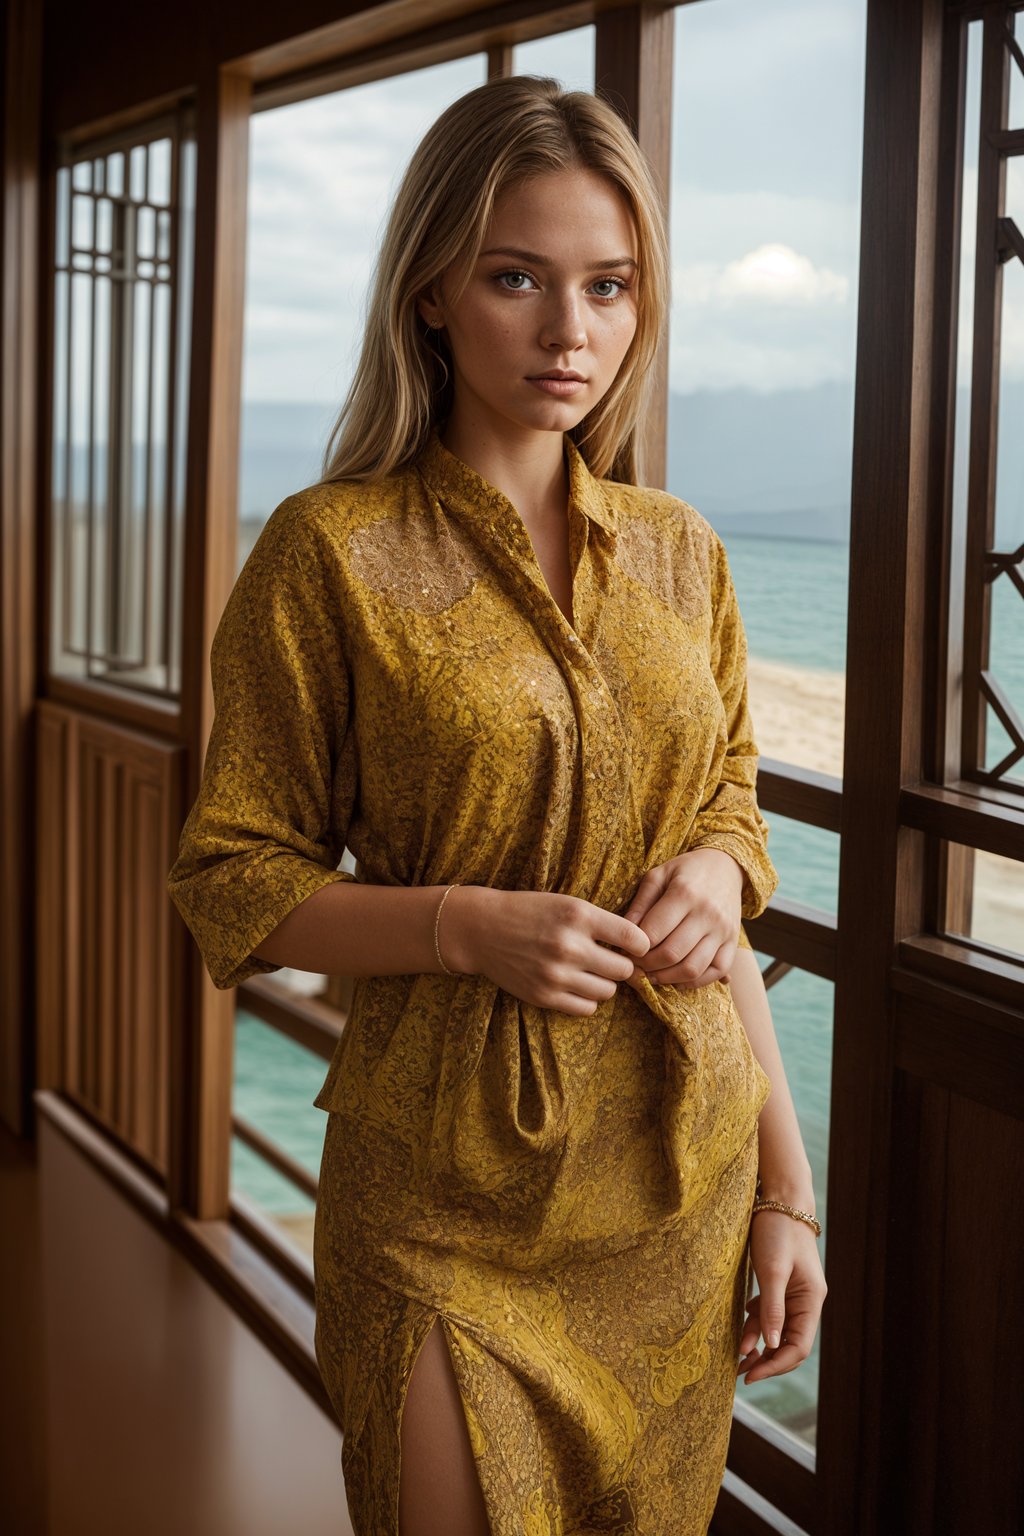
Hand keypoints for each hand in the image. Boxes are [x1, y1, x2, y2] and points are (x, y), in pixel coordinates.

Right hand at [446, 887, 651, 1015]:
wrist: (482, 929)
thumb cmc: (530, 912)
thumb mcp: (567, 903)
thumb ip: (602, 923)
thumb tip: (640, 949)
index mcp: (579, 915)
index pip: (634, 938)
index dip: (640, 945)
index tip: (634, 946)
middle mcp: (569, 945)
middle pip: (624, 970)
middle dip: (621, 966)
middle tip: (609, 960)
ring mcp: (556, 974)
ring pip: (607, 991)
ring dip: (604, 983)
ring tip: (589, 971)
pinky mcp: (544, 996)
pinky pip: (587, 1008)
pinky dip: (587, 999)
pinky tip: (576, 984)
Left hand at [620, 848, 745, 991]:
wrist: (725, 866)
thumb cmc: (685, 871)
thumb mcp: (658, 875)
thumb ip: (640, 903)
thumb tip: (623, 932)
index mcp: (685, 894)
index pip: (653, 933)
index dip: (634, 947)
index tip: (624, 950)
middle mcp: (707, 914)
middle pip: (671, 954)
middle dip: (646, 965)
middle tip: (635, 965)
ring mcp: (723, 930)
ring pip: (692, 968)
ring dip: (666, 978)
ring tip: (651, 974)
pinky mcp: (733, 942)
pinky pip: (716, 972)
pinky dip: (694, 982)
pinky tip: (676, 977)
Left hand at [736, 1211, 827, 1383]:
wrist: (780, 1199)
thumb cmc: (778, 1231)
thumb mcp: (772, 1269)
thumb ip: (772, 1307)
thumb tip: (769, 1345)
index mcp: (810, 1301)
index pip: (797, 1346)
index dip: (775, 1365)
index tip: (751, 1375)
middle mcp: (806, 1302)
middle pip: (788, 1343)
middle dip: (766, 1360)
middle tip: (740, 1373)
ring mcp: (794, 1294)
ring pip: (777, 1330)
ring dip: (759, 1345)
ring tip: (736, 1357)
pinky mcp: (781, 1284)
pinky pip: (770, 1313)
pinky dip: (756, 1324)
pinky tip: (742, 1328)